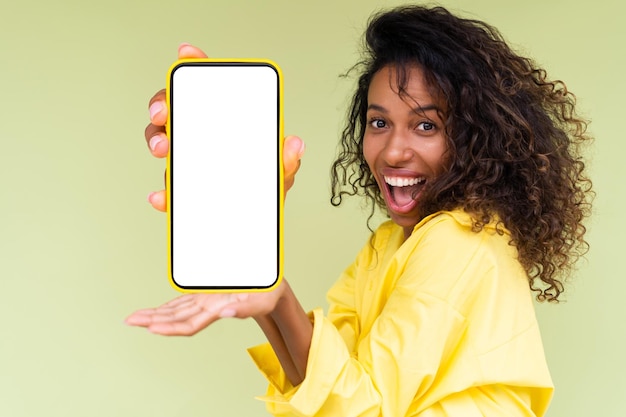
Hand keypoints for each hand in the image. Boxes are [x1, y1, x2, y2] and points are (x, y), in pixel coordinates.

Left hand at [125, 281, 285, 335]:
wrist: (275, 291)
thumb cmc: (269, 294)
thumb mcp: (261, 299)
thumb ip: (244, 308)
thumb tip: (224, 313)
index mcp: (219, 310)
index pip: (189, 324)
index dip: (170, 327)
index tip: (151, 328)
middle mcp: (209, 308)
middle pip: (177, 320)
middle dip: (153, 321)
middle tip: (130, 321)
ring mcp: (208, 302)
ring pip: (177, 312)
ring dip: (156, 315)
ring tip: (135, 318)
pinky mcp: (208, 295)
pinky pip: (184, 303)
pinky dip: (168, 307)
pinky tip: (157, 310)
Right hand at [144, 43, 304, 211]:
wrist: (251, 221)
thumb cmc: (262, 186)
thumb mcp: (278, 171)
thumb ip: (286, 160)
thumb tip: (295, 144)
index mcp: (227, 123)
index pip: (210, 87)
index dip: (196, 65)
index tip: (187, 54)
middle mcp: (203, 135)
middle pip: (175, 108)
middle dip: (164, 104)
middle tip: (165, 113)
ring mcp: (189, 158)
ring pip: (163, 140)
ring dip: (158, 141)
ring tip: (164, 150)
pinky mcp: (180, 187)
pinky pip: (167, 187)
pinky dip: (163, 193)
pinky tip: (160, 196)